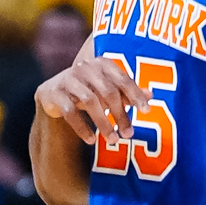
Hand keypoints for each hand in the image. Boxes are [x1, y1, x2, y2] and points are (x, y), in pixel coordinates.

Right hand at [36, 48, 150, 144]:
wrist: (54, 92)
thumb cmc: (91, 89)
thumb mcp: (109, 88)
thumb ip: (128, 91)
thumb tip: (151, 94)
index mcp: (102, 64)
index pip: (123, 80)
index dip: (136, 95)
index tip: (147, 111)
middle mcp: (85, 67)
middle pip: (108, 92)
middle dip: (120, 114)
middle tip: (129, 134)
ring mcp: (68, 79)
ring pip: (90, 102)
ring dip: (103, 123)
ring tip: (114, 140)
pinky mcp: (54, 93)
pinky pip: (70, 111)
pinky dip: (82, 127)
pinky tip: (91, 140)